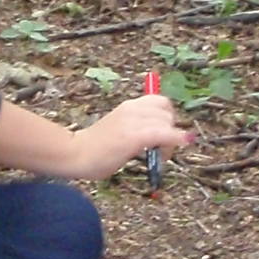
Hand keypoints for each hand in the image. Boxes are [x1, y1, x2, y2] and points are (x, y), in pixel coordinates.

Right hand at [66, 92, 190, 180]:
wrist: (76, 154)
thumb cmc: (94, 148)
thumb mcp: (119, 130)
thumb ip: (137, 128)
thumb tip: (160, 136)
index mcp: (128, 106)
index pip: (161, 102)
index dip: (168, 117)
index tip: (164, 134)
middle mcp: (132, 108)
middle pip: (167, 111)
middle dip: (171, 129)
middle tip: (162, 149)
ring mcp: (134, 121)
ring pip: (167, 122)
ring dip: (171, 140)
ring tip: (159, 156)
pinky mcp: (135, 136)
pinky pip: (164, 133)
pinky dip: (177, 138)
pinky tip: (182, 142)